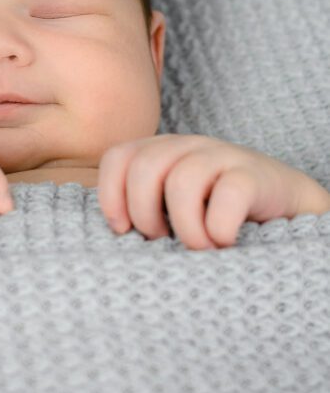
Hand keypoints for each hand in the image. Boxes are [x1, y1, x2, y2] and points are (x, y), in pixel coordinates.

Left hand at [97, 133, 329, 249]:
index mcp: (159, 150)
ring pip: (183, 181)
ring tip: (196, 246)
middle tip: (161, 238)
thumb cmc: (213, 210)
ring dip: (184, 226)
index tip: (122, 229)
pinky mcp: (254, 173)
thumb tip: (111, 229)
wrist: (282, 202)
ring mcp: (221, 155)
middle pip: (145, 168)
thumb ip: (140, 204)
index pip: (117, 157)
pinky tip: (224, 241)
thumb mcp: (170, 203)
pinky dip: (219, 227)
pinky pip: (228, 194)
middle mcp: (186, 146)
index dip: (110, 194)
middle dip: (144, 212)